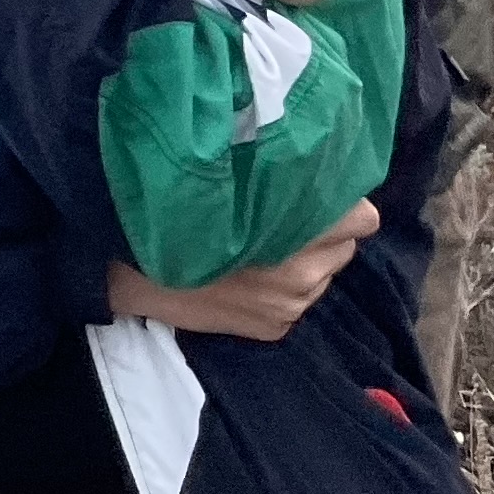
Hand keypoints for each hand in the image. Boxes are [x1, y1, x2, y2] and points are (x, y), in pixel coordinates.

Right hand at [104, 202, 377, 339]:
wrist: (132, 273)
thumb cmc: (179, 215)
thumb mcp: (230, 184)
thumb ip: (277, 181)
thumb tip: (310, 163)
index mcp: (296, 239)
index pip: (361, 219)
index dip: (343, 202)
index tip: (318, 190)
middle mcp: (303, 279)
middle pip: (345, 246)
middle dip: (324, 230)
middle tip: (286, 214)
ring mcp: (290, 309)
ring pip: (324, 273)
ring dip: (307, 258)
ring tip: (265, 242)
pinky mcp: (275, 330)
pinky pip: (300, 299)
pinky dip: (286, 285)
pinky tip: (250, 273)